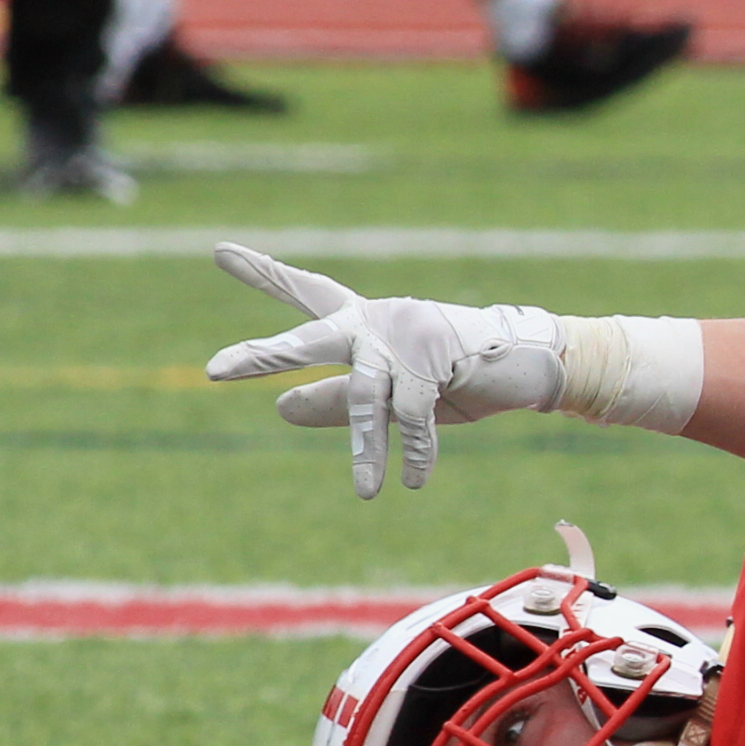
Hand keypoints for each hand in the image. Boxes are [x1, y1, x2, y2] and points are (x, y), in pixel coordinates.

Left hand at [204, 243, 572, 496]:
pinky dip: (416, 450)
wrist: (528, 363)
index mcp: (362, 321)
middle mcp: (376, 321)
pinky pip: (414, 414)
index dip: (264, 273)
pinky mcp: (436, 358)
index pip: (306, 294)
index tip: (219, 252)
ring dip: (367, 449)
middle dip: (267, 357)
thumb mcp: (391, 394)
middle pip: (312, 338)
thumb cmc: (456, 376)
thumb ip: (335, 400)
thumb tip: (278, 408)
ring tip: (364, 493)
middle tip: (216, 371)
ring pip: (366, 397)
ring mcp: (405, 337)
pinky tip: (413, 480)